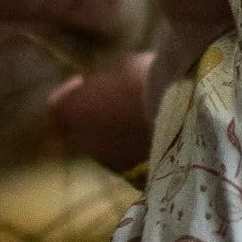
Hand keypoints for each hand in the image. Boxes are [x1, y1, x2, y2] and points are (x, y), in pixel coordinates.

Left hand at [49, 53, 154, 173]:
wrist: (183, 114)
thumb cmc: (145, 81)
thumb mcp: (121, 67)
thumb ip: (105, 80)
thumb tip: (105, 84)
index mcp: (72, 111)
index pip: (57, 104)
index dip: (69, 92)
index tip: (83, 80)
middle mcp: (83, 141)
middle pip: (77, 129)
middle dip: (89, 114)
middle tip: (108, 99)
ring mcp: (108, 162)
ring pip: (102, 145)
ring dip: (110, 132)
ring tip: (134, 115)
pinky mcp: (133, 175)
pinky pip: (125, 157)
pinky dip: (130, 145)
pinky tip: (149, 130)